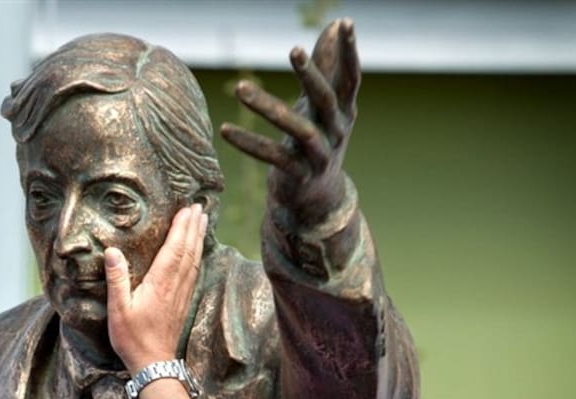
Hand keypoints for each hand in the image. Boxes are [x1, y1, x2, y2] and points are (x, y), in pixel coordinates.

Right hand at [105, 204, 206, 373]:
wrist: (153, 363)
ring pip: (194, 260)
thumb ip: (116, 279)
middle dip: (194, 227)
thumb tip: (112, 251)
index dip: (181, 228)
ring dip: (199, 239)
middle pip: (189, 250)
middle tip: (200, 207)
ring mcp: (181, 295)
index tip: (187, 209)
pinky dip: (198, 256)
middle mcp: (175, 286)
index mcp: (160, 284)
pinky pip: (194, 272)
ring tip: (203, 221)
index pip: (175, 249)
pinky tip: (198, 251)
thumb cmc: (132, 338)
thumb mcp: (118, 310)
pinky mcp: (183, 303)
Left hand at [220, 18, 357, 223]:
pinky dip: (249, 143)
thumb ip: (327, 67)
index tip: (345, 22)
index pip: (350, 78)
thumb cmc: (318, 141)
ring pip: (298, 130)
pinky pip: (272, 157)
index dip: (349, 52)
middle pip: (326, 100)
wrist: (317, 200)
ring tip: (240, 88)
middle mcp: (336, 132)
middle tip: (295, 49)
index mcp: (343, 112)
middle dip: (312, 75)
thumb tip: (334, 24)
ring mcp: (318, 155)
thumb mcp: (323, 105)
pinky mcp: (297, 175)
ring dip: (268, 107)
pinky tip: (225, 129)